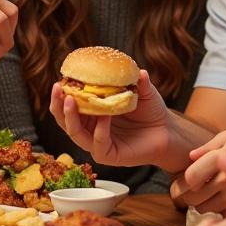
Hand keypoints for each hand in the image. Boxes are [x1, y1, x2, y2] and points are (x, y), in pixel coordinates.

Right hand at [49, 70, 184, 173]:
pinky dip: (99, 132)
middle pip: (65, 121)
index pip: (69, 106)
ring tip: (70, 101)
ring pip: (76, 134)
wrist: (168, 132)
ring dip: (71, 118)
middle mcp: (91, 129)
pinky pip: (99, 145)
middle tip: (57, 88)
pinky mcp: (110, 156)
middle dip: (58, 105)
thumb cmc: (151, 111)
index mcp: (93, 113)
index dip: (61, 94)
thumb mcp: (143, 92)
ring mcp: (99, 143)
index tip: (59, 80)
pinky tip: (104, 118)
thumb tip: (138, 69)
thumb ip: (138, 82)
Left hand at [171, 129, 225, 214]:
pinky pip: (216, 216)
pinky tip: (221, 201)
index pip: (191, 177)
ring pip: (201, 209)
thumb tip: (191, 156)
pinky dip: (215, 211)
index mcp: (223, 158)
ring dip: (201, 203)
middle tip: (194, 190)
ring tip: (209, 194)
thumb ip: (209, 144)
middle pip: (192, 197)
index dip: (186, 179)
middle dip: (189, 194)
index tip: (192, 178)